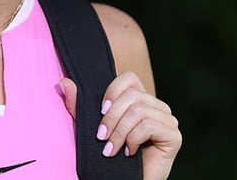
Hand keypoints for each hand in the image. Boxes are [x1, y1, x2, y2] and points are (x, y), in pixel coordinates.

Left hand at [60, 73, 180, 179]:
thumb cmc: (109, 157)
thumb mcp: (91, 127)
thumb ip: (79, 106)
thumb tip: (63, 82)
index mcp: (141, 100)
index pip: (129, 78)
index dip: (112, 91)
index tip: (100, 112)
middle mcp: (158, 107)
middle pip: (133, 95)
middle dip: (112, 117)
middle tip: (101, 138)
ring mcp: (168, 120)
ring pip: (139, 110)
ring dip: (119, 132)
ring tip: (111, 150)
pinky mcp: (173, 136)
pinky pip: (149, 126)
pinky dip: (133, 140)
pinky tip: (128, 153)